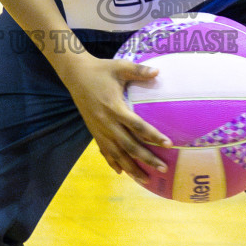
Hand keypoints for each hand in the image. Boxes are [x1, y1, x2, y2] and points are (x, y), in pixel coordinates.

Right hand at [58, 56, 170, 182]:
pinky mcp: (94, 131)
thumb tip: (158, 71)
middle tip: (163, 169)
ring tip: (146, 179)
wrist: (76, 75)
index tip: (168, 145)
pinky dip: (113, 162)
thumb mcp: (120, 67)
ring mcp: (99, 129)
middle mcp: (107, 123)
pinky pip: (104, 151)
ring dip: (131, 167)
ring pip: (117, 153)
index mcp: (115, 107)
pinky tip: (121, 172)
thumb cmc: (101, 70)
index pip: (137, 126)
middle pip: (129, 146)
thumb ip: (139, 71)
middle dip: (146, 159)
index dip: (153, 136)